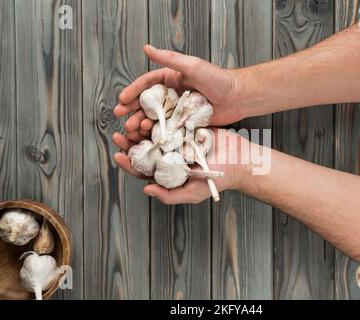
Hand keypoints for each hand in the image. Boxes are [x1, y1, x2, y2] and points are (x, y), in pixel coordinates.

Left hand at [112, 128, 248, 204]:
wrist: (240, 161)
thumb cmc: (218, 180)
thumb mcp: (193, 193)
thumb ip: (170, 195)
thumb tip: (146, 190)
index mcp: (168, 172)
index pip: (143, 169)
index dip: (129, 163)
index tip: (118, 155)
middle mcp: (170, 155)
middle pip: (145, 149)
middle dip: (130, 142)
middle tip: (120, 135)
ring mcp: (178, 140)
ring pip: (154, 133)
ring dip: (142, 128)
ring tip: (134, 123)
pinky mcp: (187, 127)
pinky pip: (171, 121)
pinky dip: (161, 117)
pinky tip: (152, 114)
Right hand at [114, 44, 243, 141]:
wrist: (238, 97)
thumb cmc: (218, 79)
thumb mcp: (193, 66)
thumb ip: (170, 58)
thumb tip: (146, 48)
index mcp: (171, 79)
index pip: (146, 85)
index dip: (132, 92)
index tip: (121, 100)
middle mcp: (172, 95)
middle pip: (147, 103)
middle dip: (132, 111)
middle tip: (122, 118)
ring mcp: (178, 110)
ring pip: (155, 118)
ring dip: (141, 123)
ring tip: (132, 129)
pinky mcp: (185, 123)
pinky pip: (168, 129)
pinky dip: (156, 133)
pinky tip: (147, 137)